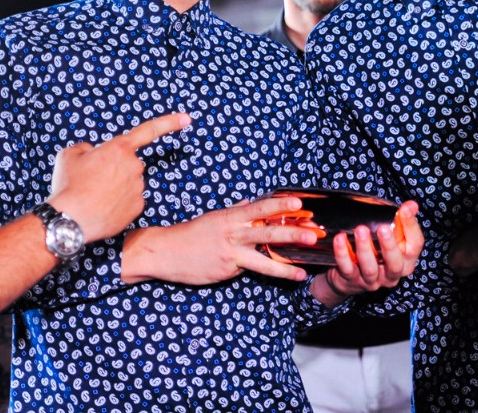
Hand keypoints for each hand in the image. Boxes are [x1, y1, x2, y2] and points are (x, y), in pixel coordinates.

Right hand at [47, 112, 191, 242]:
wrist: (70, 221)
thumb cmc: (68, 186)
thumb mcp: (69, 156)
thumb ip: (86, 148)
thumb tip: (93, 153)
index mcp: (119, 149)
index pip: (148, 131)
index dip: (169, 123)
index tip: (186, 118)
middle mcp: (134, 167)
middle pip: (128, 164)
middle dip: (114, 169)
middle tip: (91, 181)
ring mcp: (138, 188)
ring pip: (128, 183)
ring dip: (115, 187)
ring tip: (93, 197)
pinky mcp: (138, 207)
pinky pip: (129, 201)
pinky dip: (118, 203)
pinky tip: (103, 208)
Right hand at [121, 195, 322, 284]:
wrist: (164, 252)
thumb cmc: (190, 234)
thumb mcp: (214, 218)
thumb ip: (235, 213)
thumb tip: (251, 205)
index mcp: (231, 217)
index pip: (261, 207)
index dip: (280, 204)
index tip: (299, 202)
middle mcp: (233, 233)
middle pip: (268, 231)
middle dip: (292, 232)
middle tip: (313, 232)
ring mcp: (230, 254)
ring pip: (263, 258)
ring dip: (286, 262)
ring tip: (304, 266)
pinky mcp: (226, 270)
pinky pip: (250, 270)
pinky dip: (269, 272)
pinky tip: (288, 275)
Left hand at [316, 199, 423, 304]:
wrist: (347, 276)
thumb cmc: (375, 251)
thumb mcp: (389, 238)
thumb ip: (401, 222)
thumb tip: (412, 205)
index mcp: (405, 261)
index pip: (415, 245)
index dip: (411, 227)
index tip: (405, 209)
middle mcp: (391, 274)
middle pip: (395, 264)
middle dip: (389, 245)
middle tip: (382, 227)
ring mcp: (372, 281)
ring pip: (370, 269)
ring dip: (365, 249)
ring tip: (360, 230)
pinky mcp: (351, 282)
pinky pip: (347, 269)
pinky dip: (343, 254)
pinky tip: (340, 239)